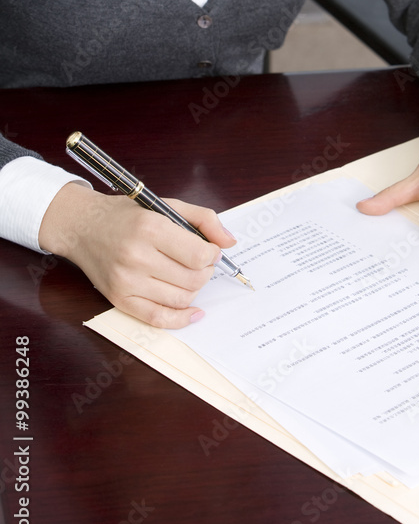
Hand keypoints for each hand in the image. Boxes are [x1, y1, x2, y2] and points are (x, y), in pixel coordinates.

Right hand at [39, 183, 235, 327]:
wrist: (83, 226)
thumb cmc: (128, 215)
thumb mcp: (168, 205)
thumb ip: (204, 219)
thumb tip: (230, 243)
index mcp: (150, 228)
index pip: (198, 256)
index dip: (212, 256)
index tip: (210, 251)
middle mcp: (137, 257)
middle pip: (193, 280)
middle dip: (205, 272)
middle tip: (201, 263)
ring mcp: (126, 281)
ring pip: (180, 300)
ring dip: (195, 290)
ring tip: (189, 276)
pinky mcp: (119, 300)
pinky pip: (158, 319)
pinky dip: (181, 319)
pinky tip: (194, 312)